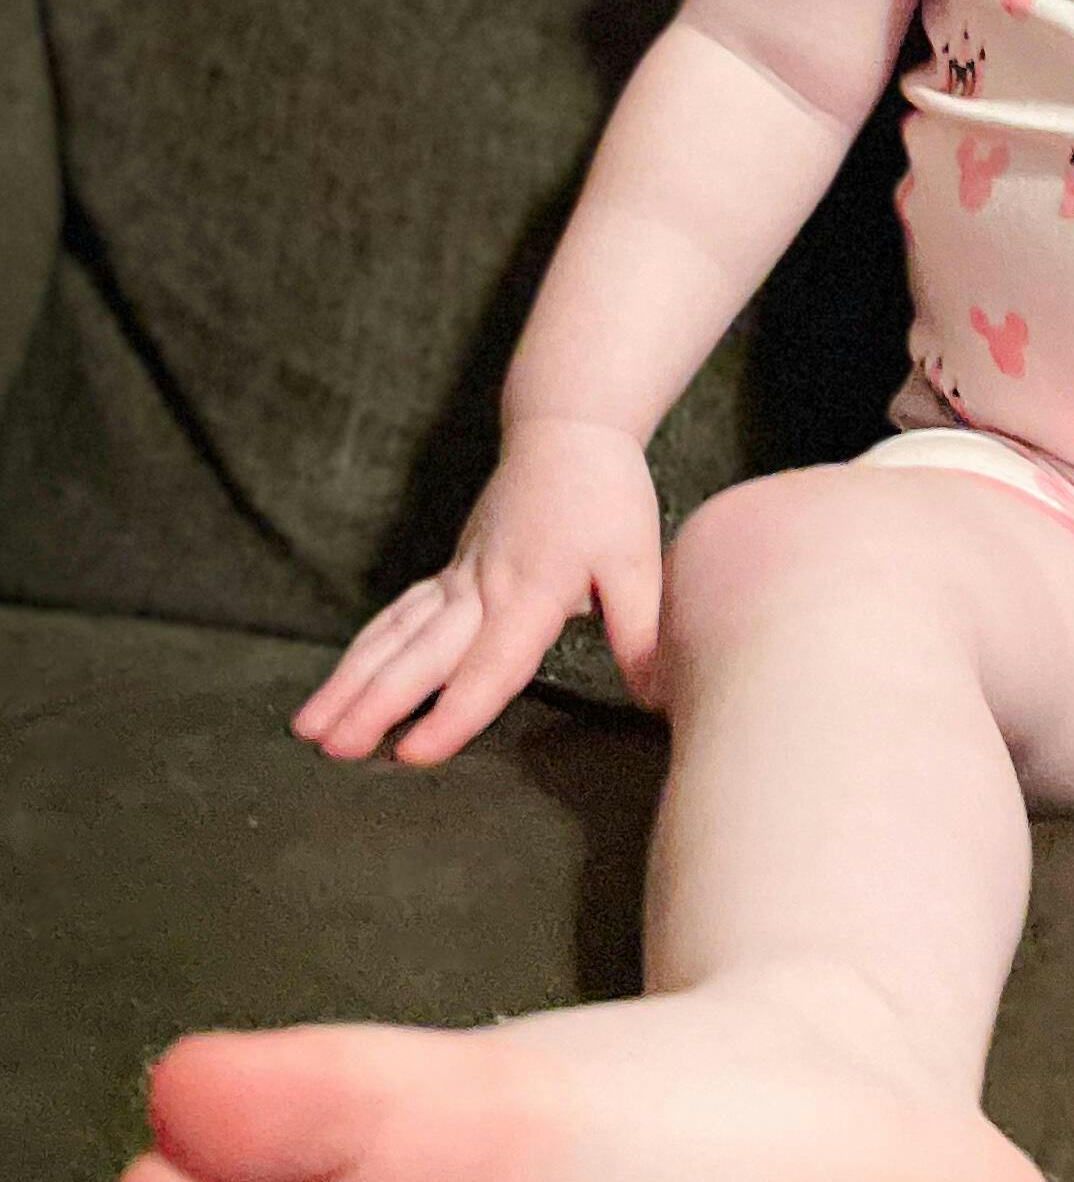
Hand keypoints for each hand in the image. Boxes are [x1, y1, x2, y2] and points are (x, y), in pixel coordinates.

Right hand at [290, 418, 665, 767]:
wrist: (565, 427)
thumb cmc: (605, 494)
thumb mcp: (639, 562)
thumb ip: (641, 632)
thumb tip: (657, 696)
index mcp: (531, 591)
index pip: (489, 666)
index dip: (453, 713)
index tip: (414, 753)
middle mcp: (482, 588)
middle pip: (421, 655)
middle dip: (373, 703)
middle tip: (330, 746)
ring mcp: (459, 578)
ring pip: (395, 635)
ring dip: (350, 680)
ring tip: (307, 725)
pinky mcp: (451, 571)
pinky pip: (398, 615)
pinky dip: (364, 648)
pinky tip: (338, 680)